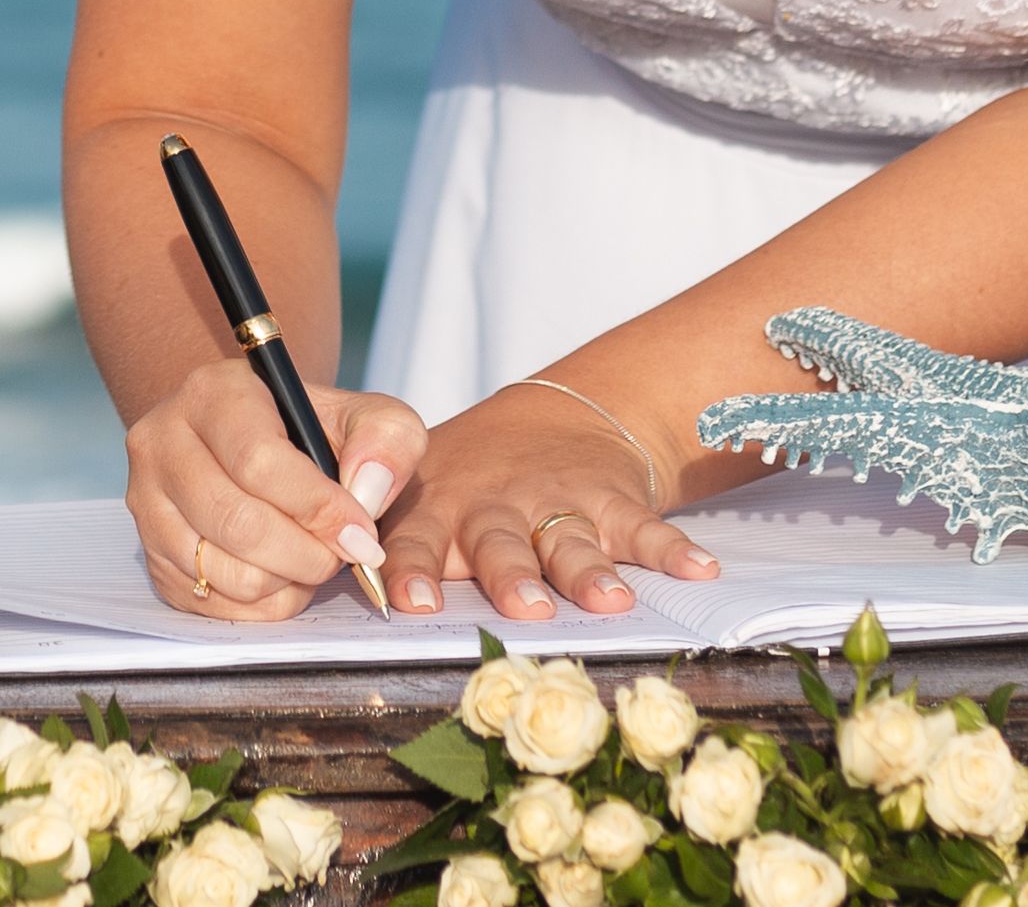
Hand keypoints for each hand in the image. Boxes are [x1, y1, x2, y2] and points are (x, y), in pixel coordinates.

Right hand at [120, 359, 416, 618]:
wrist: (259, 447)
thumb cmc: (315, 434)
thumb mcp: (366, 417)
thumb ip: (387, 441)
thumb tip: (368, 491)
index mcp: (214, 394)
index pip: (259, 462)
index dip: (318, 509)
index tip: (362, 537)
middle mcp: (164, 443)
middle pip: (238, 523)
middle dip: (307, 555)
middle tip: (341, 556)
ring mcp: (147, 502)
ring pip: (224, 572)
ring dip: (286, 582)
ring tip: (310, 559)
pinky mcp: (150, 554)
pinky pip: (211, 604)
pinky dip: (261, 605)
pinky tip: (281, 574)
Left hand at [378, 384, 718, 620]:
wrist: (555, 419)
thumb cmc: (470, 482)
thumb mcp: (420, 497)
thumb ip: (392, 545)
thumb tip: (328, 592)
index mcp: (441, 512)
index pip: (417, 541)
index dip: (414, 569)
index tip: (410, 601)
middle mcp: (497, 508)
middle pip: (502, 545)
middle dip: (511, 576)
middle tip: (524, 608)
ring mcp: (556, 501)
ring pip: (571, 538)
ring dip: (590, 570)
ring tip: (610, 602)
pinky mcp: (610, 497)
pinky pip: (643, 524)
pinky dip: (673, 548)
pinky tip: (698, 571)